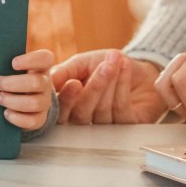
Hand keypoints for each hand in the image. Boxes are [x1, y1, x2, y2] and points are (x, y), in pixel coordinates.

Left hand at [0, 49, 54, 130]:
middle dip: (14, 83)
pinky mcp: (40, 118)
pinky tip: (6, 112)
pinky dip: (17, 118)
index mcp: (41, 66)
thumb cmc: (15, 76)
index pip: (45, 58)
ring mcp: (45, 101)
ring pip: (34, 103)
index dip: (30, 60)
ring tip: (0, 98)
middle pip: (37, 82)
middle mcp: (46, 83)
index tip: (13, 63)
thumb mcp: (15, 66)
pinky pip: (32, 121)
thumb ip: (6, 60)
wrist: (24, 97)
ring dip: (13, 101)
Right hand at [51, 49, 165, 123]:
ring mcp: (106, 125)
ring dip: (110, 82)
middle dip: (94, 87)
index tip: (74, 82)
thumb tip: (47, 81)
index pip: (60, 112)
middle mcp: (86, 119)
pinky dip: (123, 85)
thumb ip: (63, 72)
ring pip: (102, 111)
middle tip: (104, 67)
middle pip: (82, 113)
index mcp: (69, 105)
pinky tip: (125, 67)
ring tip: (115, 60)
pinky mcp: (128, 126)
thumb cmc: (104, 64)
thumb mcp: (81, 63)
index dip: (66, 99)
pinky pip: (121, 109)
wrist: (138, 67)